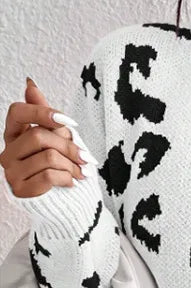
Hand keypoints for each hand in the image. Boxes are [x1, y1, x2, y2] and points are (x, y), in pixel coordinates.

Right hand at [0, 78, 95, 198]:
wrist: (66, 203)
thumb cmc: (60, 167)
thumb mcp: (55, 139)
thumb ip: (44, 115)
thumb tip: (30, 83)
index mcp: (14, 135)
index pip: (18, 112)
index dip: (43, 113)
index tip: (69, 122)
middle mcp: (7, 152)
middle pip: (39, 136)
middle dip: (69, 147)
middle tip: (86, 158)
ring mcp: (11, 172)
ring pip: (47, 157)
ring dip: (72, 166)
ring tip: (82, 173)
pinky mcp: (21, 190)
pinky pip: (49, 176)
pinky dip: (67, 178)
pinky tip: (72, 182)